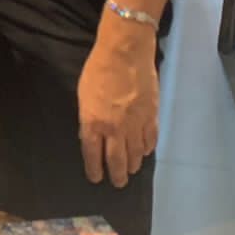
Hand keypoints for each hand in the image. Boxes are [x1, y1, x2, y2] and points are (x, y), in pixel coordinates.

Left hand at [76, 25, 159, 187]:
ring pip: (136, 154)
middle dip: (117, 175)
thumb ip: (88, 118)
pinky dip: (148, 149)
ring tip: (132, 170)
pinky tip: (145, 152)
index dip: (94, 170)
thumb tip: (92, 136)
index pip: (92, 154)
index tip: (96, 178)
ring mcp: (135, 124)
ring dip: (133, 165)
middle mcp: (115, 129)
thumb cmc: (99, 69)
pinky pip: (150, 140)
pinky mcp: (152, 116)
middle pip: (116, 161)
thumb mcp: (83, 95)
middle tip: (118, 183)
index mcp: (93, 122)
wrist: (125, 52)